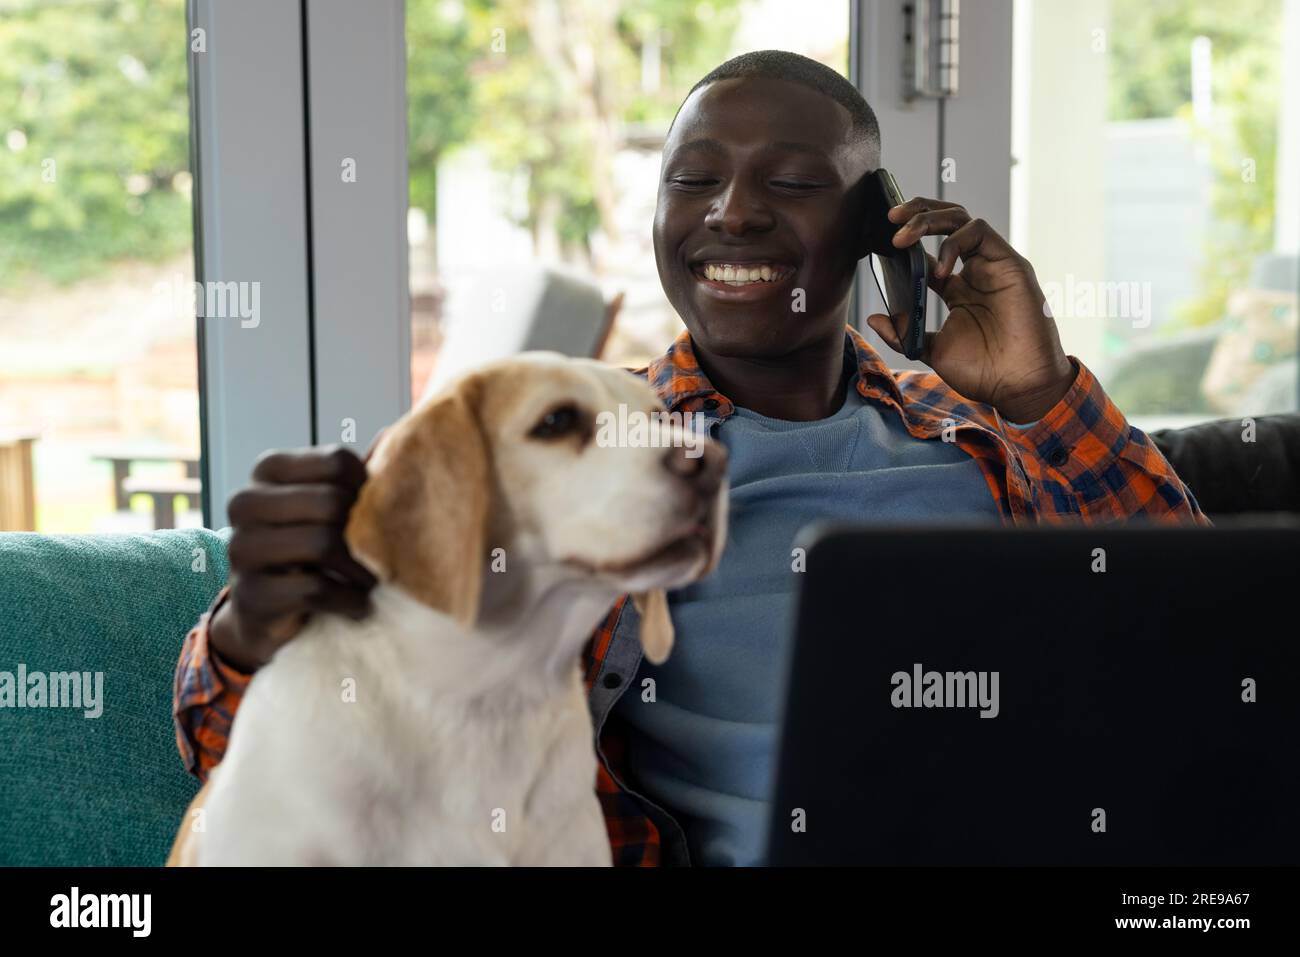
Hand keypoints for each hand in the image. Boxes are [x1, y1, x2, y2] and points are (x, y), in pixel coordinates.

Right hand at [209, 446, 376, 672]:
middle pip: (331, 502)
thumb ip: (357, 475)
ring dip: (361, 571)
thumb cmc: (310, 550)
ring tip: (370, 582)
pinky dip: (348, 601)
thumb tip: (392, 434)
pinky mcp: (249, 593)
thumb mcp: (330, 506)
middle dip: (365, 535)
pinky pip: (315, 590)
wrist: (266, 611)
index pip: (337, 461)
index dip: (369, 490)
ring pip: (322, 544)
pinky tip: (356, 605)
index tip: (375, 517)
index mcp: (269, 469)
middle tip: (380, 557)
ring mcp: (241, 548)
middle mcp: (246, 502)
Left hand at [865, 198, 1076, 423]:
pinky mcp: (1009, 263)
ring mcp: (991, 265)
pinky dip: (952, 243)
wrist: (1018, 386)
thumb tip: (872, 319)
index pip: (929, 250)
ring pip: (960, 218)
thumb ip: (903, 333)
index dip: (906, 240)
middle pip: (945, 222)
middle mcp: (974, 271)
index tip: (880, 241)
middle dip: (915, 212)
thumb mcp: (932, 350)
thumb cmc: (983, 372)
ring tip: (901, 235)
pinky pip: (978, 232)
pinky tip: (937, 271)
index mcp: (957, 289)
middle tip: (889, 217)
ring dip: (927, 219)